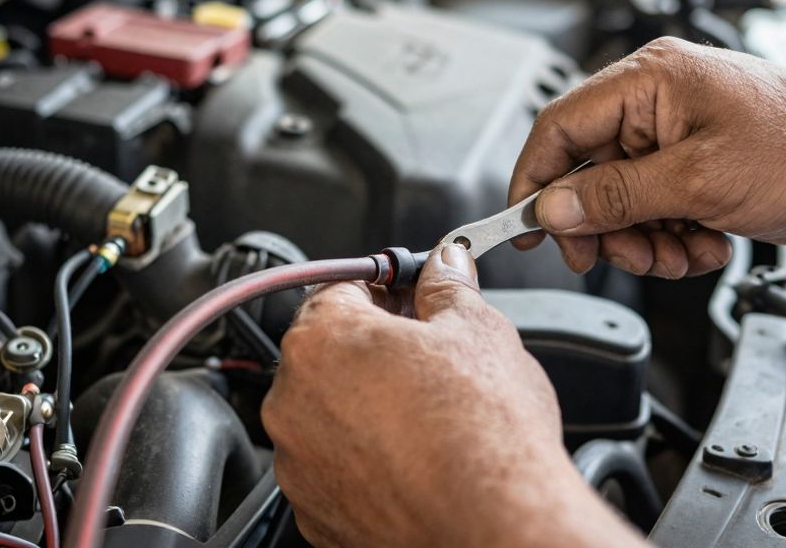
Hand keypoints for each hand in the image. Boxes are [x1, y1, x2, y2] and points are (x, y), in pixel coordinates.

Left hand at [262, 243, 643, 547]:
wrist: (492, 522)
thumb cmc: (484, 432)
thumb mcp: (477, 328)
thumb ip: (448, 285)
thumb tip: (445, 263)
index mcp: (321, 338)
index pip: (340, 287)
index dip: (386, 289)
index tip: (414, 299)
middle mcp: (292, 399)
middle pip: (329, 352)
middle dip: (375, 349)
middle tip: (431, 360)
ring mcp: (299, 462)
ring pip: (329, 414)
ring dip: (366, 407)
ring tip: (428, 417)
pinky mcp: (315, 511)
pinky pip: (335, 468)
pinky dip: (365, 461)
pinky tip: (414, 459)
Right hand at [511, 37, 785, 275]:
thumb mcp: (699, 180)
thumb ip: (615, 197)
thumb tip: (554, 209)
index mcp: (649, 80)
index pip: (559, 127)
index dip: (535, 182)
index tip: (524, 228)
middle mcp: (658, 104)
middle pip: (589, 175)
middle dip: (605, 226)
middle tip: (617, 257)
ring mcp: (681, 139)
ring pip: (623, 203)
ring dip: (645, 240)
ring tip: (682, 252)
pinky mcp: (702, 170)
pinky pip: (658, 212)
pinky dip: (674, 239)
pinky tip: (708, 245)